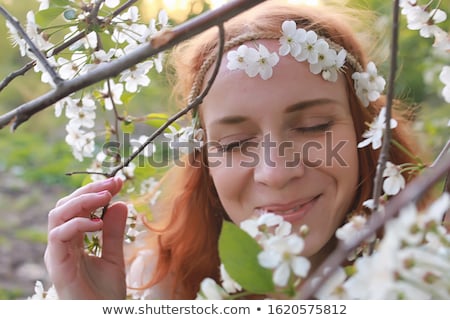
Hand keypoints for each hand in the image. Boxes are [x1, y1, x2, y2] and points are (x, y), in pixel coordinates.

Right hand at [44, 177, 127, 298]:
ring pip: (58, 215)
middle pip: (65, 205)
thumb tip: (120, 203)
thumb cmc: (104, 293)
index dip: (97, 191)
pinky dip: (77, 224)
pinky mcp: (57, 264)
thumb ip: (114, 232)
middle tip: (114, 182)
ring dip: (82, 201)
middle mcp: (62, 243)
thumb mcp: (115, 257)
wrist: (99, 317)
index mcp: (73, 240)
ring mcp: (57, 253)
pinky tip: (98, 223)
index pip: (79, 207)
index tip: (119, 181)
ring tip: (106, 195)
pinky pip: (59, 236)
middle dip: (90, 189)